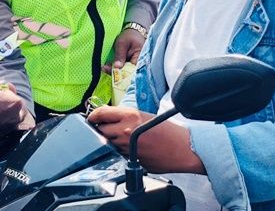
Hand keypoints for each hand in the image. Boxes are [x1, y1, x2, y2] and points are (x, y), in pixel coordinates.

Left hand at [87, 106, 204, 173]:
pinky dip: (119, 152)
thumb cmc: (166, 130)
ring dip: (110, 141)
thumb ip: (122, 115)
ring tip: (123, 139)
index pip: (100, 114)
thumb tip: (104, 114)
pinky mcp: (130, 159)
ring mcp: (126, 147)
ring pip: (108, 144)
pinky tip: (130, 149)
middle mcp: (125, 130)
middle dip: (101, 129)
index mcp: (129, 115)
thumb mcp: (143, 115)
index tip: (91, 118)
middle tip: (107, 129)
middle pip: (100, 130)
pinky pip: (117, 155)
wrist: (183, 148)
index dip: (93, 116)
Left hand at [106, 28, 145, 72]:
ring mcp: (135, 65)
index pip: (133, 69)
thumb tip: (117, 67)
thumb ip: (120, 55)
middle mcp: (140, 63)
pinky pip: (124, 69)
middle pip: (129, 73)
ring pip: (126, 72)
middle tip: (104, 69)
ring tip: (104, 68)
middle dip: (117, 73)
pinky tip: (108, 67)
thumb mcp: (122, 43)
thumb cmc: (129, 36)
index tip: (112, 72)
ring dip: (115, 71)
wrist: (133, 32)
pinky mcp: (131, 65)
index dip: (123, 73)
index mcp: (141, 57)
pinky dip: (116, 69)